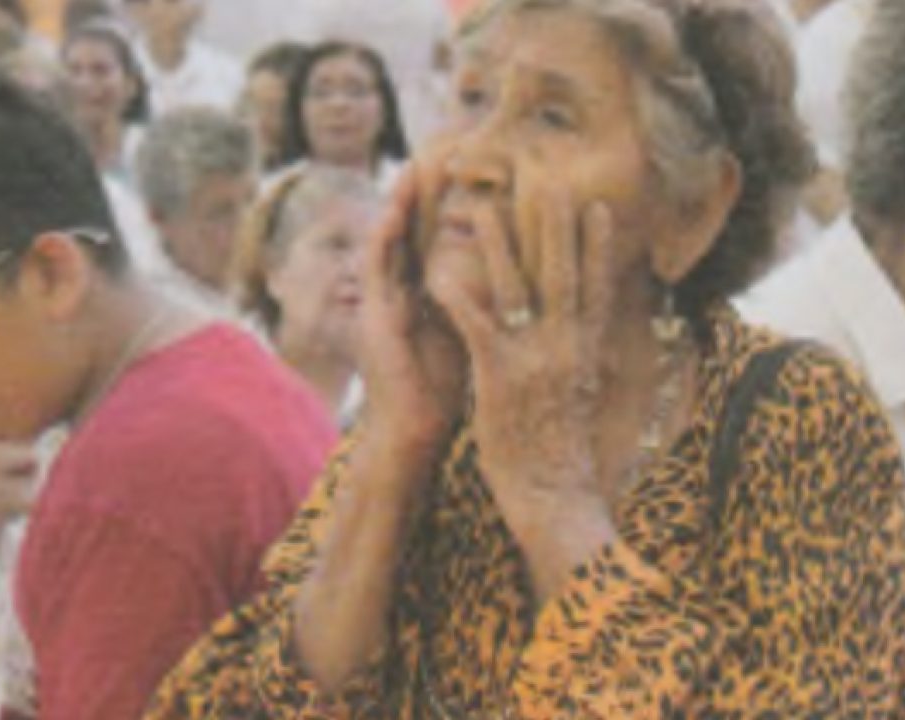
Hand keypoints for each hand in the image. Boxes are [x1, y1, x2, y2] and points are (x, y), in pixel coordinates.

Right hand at [356, 155, 467, 463]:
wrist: (418, 429)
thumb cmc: (450, 384)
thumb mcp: (476, 328)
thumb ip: (489, 295)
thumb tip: (530, 269)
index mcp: (432, 288)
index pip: (443, 232)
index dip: (456, 198)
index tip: (477, 164)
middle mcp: (407, 288)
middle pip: (418, 226)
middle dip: (428, 188)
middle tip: (442, 146)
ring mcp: (387, 301)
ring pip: (394, 239)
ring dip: (400, 204)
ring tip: (413, 166)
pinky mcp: (374, 318)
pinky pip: (376, 271)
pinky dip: (382, 240)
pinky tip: (391, 214)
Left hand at [428, 176, 615, 507]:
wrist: (553, 495)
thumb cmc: (561, 454)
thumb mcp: (579, 401)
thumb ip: (576, 366)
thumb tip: (582, 349)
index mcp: (586, 352)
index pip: (596, 288)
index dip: (598, 247)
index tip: (599, 210)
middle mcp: (566, 347)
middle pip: (562, 274)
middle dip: (555, 227)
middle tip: (550, 182)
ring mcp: (534, 358)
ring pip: (516, 288)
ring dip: (498, 245)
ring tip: (480, 208)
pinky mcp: (500, 374)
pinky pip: (476, 323)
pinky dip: (457, 295)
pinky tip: (439, 270)